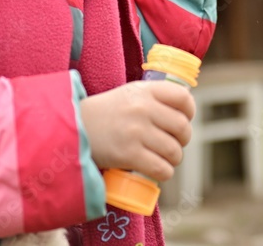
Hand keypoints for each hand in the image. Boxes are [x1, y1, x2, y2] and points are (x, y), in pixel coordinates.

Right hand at [80, 81, 194, 180]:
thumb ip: (154, 97)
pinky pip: (161, 168)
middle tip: (173, 143)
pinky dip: (165, 172)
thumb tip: (184, 112)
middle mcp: (143, 108)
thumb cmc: (106, 113)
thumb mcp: (130, 94)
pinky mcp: (129, 154)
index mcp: (145, 90)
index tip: (185, 119)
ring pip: (174, 151)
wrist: (73, 128)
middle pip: (182, 127)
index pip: (183, 97)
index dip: (189, 111)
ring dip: (174, 158)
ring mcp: (136, 132)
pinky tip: (158, 169)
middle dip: (183, 140)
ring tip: (165, 158)